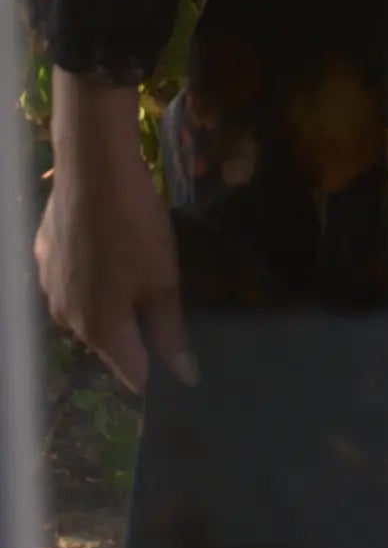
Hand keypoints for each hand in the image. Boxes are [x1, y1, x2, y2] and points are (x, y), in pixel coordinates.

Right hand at [36, 73, 193, 393]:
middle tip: (162, 299)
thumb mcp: (163, 281)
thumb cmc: (135, 228)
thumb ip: (171, 332)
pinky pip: (72, 281)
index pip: (131, 372)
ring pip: (87, 310)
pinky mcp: (42, 259)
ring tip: (135, 268)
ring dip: (111, 301)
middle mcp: (66, 318)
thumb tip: (186, 378)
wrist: (91, 170)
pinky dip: (91, 275)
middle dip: (135, 331)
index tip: (179, 352)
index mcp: (100, 330)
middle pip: (108, 341)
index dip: (157, 368)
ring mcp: (48, 288)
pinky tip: (107, 248)